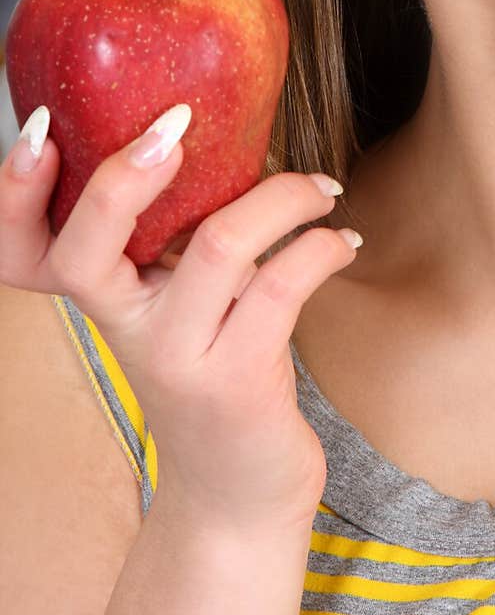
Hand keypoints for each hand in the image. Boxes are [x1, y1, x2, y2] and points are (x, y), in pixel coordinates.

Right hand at [0, 104, 360, 531]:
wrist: (237, 493)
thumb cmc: (216, 373)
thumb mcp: (179, 306)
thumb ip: (176, 239)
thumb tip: (223, 136)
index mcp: (103, 301)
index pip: (21, 249)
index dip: (14, 190)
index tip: (44, 127)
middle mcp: (126, 330)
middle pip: (90, 246)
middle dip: (128, 172)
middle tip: (179, 121)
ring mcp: (178, 359)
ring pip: (218, 245)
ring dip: (283, 196)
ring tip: (322, 186)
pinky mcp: (237, 383)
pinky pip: (281, 286)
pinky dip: (321, 246)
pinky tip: (341, 241)